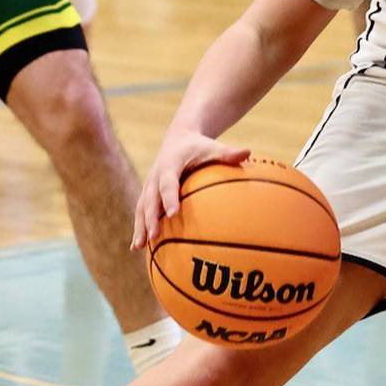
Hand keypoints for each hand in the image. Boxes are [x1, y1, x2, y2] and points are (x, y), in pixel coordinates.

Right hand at [132, 130, 250, 248]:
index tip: (172, 214)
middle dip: (150, 218)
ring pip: (141, 207)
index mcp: (170, 164)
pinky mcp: (147, 193)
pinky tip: (138, 247)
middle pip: (149, 198)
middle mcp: (155, 175)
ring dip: (140, 226)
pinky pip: (141, 211)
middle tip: (154, 236)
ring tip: (138, 247)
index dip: (169, 197)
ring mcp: (149, 185)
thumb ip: (228, 153)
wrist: (178, 138)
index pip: (167, 182)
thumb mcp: (213, 148)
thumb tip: (248, 152)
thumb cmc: (199, 146)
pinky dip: (139, 227)